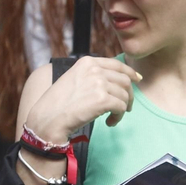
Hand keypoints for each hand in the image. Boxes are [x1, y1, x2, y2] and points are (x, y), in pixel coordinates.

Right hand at [22, 55, 142, 144]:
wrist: (48, 118)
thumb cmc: (58, 103)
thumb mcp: (74, 78)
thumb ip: (92, 75)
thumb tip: (116, 79)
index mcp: (87, 62)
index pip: (117, 65)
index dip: (130, 73)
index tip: (137, 79)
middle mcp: (94, 69)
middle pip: (125, 80)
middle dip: (128, 95)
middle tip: (125, 108)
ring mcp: (99, 83)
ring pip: (124, 95)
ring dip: (122, 108)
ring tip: (112, 117)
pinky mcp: (103, 99)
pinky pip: (121, 107)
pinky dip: (118, 117)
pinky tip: (109, 122)